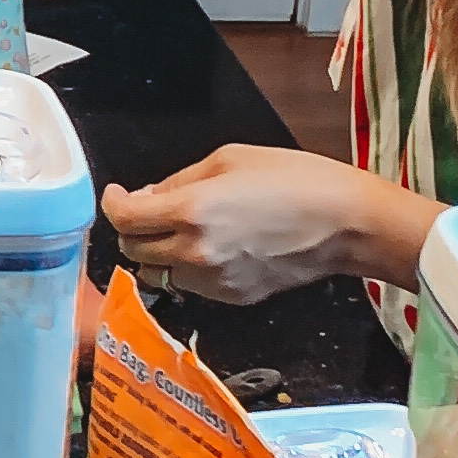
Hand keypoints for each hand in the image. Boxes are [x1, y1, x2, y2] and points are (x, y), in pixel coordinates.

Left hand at [102, 146, 408, 305]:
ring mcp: (212, 281)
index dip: (112, 204)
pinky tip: (211, 245)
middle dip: (133, 228)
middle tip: (149, 208)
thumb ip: (178, 181)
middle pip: (133, 250)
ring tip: (182, 227)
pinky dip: (187, 266)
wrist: (346, 224)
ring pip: (158, 273)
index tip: (118, 194)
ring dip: (158, 250)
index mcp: (191, 211)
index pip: (124, 219)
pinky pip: (190, 285)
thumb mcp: (229, 160)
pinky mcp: (231, 298)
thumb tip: (146, 197)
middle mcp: (194, 252)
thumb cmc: (296, 180)